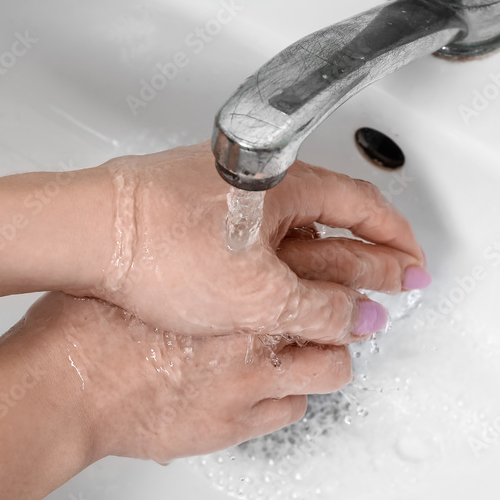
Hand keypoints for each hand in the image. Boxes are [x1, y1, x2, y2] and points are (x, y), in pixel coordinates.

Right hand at [1, 292, 351, 464]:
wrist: (69, 386)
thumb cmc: (93, 325)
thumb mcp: (154, 269)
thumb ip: (206, 263)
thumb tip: (231, 254)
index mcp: (235, 278)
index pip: (324, 257)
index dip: (355, 260)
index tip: (370, 262)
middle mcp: (255, 326)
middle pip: (342, 309)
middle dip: (367, 306)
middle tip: (378, 307)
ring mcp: (253, 377)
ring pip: (331, 368)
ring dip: (331, 358)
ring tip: (323, 353)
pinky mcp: (239, 420)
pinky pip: (293, 409)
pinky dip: (291, 397)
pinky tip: (277, 390)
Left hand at [77, 143, 427, 344]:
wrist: (85, 234)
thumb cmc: (161, 244)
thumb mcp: (258, 294)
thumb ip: (319, 308)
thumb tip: (362, 318)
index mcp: (288, 184)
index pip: (367, 208)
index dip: (399, 243)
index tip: (415, 269)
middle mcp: (260, 181)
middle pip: (333, 216)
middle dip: (366, 254)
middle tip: (388, 286)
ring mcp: (224, 194)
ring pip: (292, 229)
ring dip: (321, 261)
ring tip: (336, 298)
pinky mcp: (193, 213)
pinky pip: (257, 237)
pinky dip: (280, 262)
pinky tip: (273, 291)